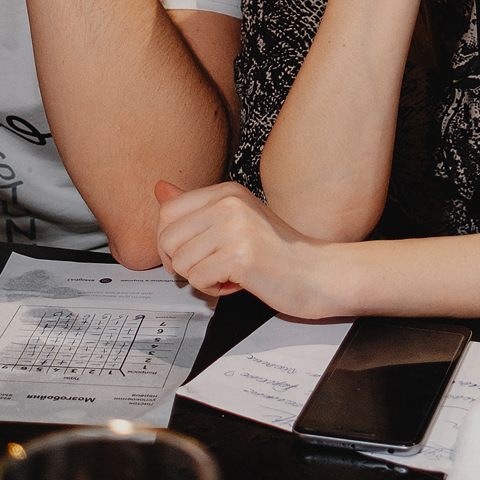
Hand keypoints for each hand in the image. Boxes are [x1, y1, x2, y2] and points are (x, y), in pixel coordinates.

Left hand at [155, 181, 345, 319]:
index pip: (167, 211)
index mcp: (227, 192)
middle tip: (209, 268)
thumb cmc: (280, 252)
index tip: (189, 254)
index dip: (169, 241)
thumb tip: (160, 188)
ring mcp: (235, 229)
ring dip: (200, 279)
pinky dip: (213, 291)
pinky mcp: (240, 257)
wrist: (319, 274)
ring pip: (181, 263)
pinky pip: (198, 280)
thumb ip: (197, 207)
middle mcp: (229, 204)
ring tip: (228, 275)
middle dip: (181, 263)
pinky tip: (237, 284)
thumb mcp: (237, 220)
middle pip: (167, 238)